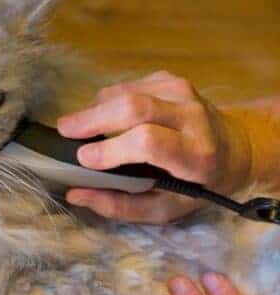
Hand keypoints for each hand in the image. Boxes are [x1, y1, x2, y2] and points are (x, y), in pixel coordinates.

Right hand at [57, 71, 251, 223]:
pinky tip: (105, 117)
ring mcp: (182, 92)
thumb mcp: (164, 208)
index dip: (111, 149)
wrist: (236, 149)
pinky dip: (106, 101)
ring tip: (80, 127)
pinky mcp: (170, 79)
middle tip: (64, 130)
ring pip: (125, 92)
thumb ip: (120, 206)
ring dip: (95, 109)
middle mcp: (192, 117)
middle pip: (133, 107)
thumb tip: (76, 195)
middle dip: (92, 118)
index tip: (83, 158)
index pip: (148, 142)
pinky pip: (126, 85)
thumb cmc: (195, 185)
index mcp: (195, 155)